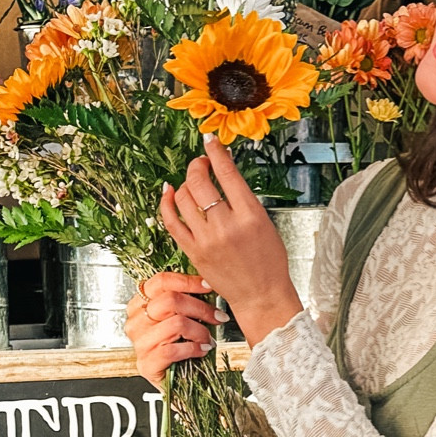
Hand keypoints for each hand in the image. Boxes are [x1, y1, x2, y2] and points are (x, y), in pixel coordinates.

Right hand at [125, 271, 217, 387]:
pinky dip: (193, 349)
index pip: (161, 282)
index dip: (188, 281)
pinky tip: (201, 350)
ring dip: (200, 331)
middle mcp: (136, 322)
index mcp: (140, 305)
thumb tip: (207, 283)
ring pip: (176, 324)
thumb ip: (185, 300)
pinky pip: (173, 350)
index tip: (208, 286)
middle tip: (217, 316)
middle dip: (201, 308)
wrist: (178, 384)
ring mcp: (139, 343)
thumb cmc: (180, 347)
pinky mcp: (146, 364)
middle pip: (170, 300)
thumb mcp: (181, 318)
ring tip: (208, 339)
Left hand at [158, 136, 302, 347]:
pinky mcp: (193, 251)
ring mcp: (207, 240)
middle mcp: (226, 226)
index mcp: (250, 215)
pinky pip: (171, 221)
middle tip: (201, 163)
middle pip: (200, 182)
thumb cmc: (268, 261)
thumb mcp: (265, 223)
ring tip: (192, 183)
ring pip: (184, 197)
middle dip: (197, 165)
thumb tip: (224, 174)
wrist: (261, 294)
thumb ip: (244, 200)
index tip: (210, 141)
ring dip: (186, 183)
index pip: (227, 173)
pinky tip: (169, 192)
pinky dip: (167, 202)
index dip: (215, 152)